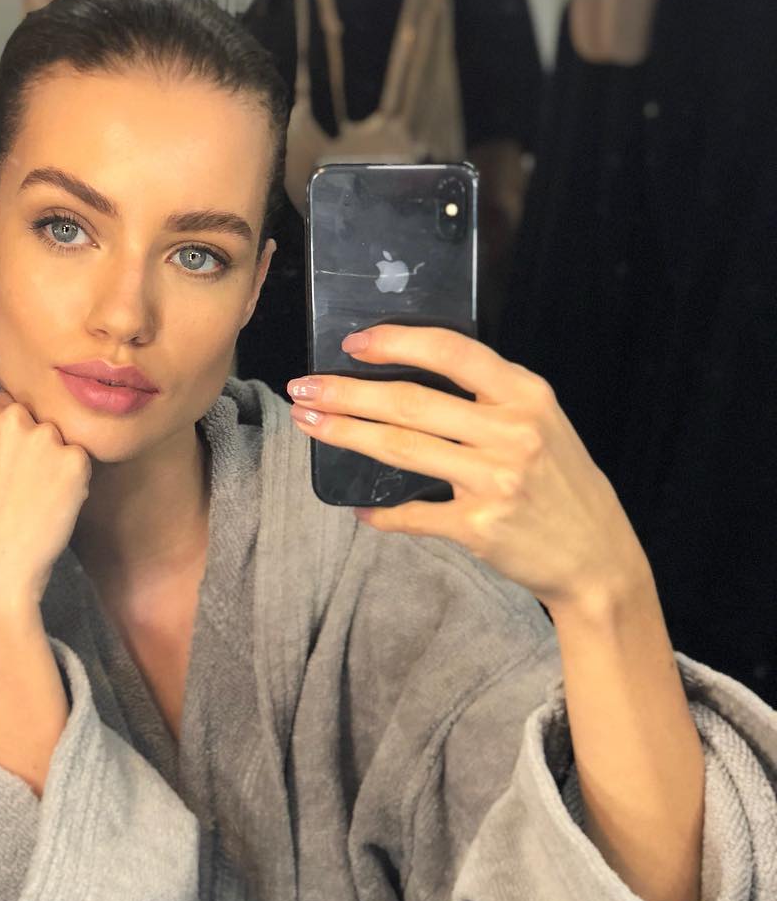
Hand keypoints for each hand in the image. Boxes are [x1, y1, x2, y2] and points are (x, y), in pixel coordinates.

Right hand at [0, 383, 90, 629]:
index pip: (10, 405)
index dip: (10, 443)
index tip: (0, 472)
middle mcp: (11, 414)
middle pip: (41, 421)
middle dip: (37, 449)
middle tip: (17, 492)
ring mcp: (44, 436)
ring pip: (64, 442)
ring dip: (57, 467)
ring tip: (31, 502)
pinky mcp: (74, 460)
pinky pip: (82, 465)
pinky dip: (74, 487)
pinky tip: (49, 509)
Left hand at [287, 327, 648, 614]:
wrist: (596, 558)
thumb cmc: (561, 485)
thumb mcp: (542, 423)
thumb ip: (490, 398)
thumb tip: (412, 376)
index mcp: (526, 395)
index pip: (451, 351)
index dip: (395, 342)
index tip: (352, 343)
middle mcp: (511, 432)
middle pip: (410, 401)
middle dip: (346, 392)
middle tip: (303, 388)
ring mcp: (495, 481)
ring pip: (401, 449)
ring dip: (345, 435)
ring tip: (310, 424)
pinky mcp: (479, 527)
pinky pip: (412, 514)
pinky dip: (380, 514)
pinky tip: (357, 509)